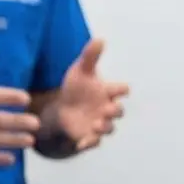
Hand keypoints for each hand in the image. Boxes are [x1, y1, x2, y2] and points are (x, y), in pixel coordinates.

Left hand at [41, 37, 129, 155]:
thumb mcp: (80, 71)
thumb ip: (90, 56)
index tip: (117, 89)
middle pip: (118, 111)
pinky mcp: (89, 136)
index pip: (121, 90)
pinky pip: (93, 142)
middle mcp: (107, 108)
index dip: (121, 90)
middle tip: (105, 109)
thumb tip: (100, 39)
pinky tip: (80, 144)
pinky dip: (89, 143)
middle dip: (114, 111)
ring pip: (109, 129)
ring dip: (104, 127)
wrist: (62, 108)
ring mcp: (100, 123)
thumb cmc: (76, 87)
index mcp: (108, 91)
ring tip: (96, 124)